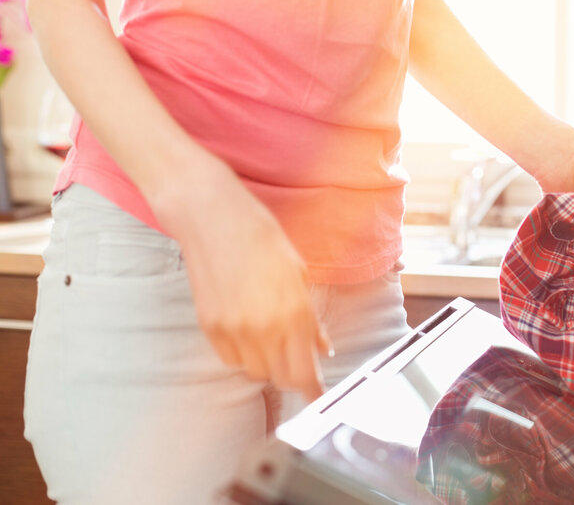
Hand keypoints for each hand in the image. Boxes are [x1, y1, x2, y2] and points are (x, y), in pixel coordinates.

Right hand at [155, 162, 331, 401]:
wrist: (214, 219)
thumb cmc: (262, 238)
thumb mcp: (299, 275)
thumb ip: (311, 318)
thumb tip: (321, 347)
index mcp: (293, 313)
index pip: (304, 371)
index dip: (312, 389)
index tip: (317, 396)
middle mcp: (263, 327)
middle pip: (280, 378)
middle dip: (293, 375)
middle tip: (299, 363)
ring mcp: (233, 330)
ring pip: (255, 371)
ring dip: (268, 364)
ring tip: (273, 339)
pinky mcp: (209, 327)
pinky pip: (230, 358)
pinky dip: (243, 354)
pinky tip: (248, 332)